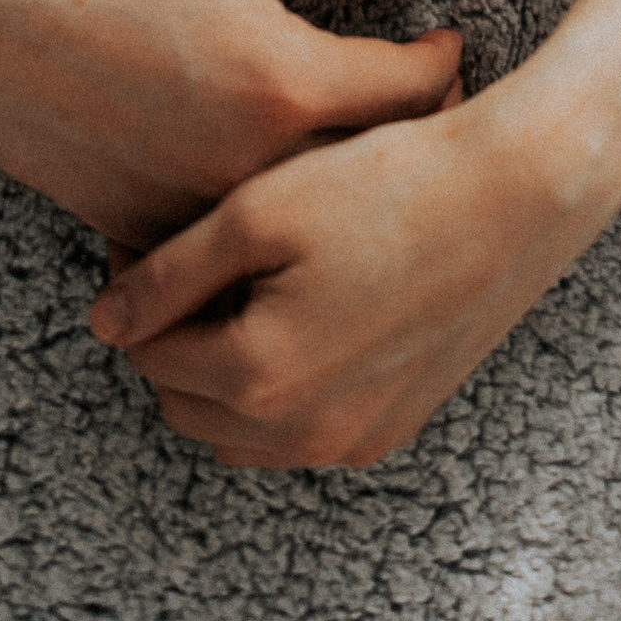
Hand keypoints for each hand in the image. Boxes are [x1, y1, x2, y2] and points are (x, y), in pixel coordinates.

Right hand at [0, 0, 468, 247]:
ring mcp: (175, 205)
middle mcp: (238, 166)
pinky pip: (203, 235)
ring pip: (280, 219)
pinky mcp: (117, 220)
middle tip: (411, 99)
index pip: (407, 95)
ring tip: (334, 140)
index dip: (442, 66)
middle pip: (357, 174)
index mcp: (282, 81)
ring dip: (316, 186)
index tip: (449, 47)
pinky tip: (240, 168)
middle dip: (394, 137)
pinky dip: (232, 209)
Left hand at [89, 82, 595, 465]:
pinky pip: (302, 428)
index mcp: (261, 377)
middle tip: (184, 255)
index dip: (131, 286)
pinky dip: (280, 384)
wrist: (517, 193)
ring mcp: (355, 437)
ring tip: (240, 279)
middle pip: (186, 403)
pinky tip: (297, 306)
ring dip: (221, 368)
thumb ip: (170, 274)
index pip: (148, 352)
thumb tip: (103, 325)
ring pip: (241, 428)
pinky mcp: (394, 425)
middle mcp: (306, 431)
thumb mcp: (260, 209)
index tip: (140, 229)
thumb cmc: (388, 182)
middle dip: (172, 334)